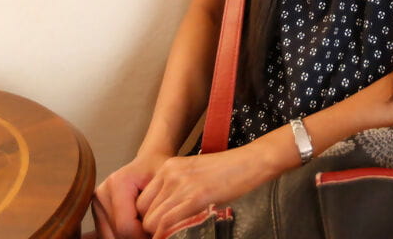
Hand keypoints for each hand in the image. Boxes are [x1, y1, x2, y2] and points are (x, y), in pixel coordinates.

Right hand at [92, 146, 173, 238]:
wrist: (149, 162)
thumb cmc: (160, 172)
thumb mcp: (167, 185)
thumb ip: (159, 209)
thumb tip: (155, 232)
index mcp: (117, 184)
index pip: (126, 226)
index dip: (144, 236)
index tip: (158, 234)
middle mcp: (102, 193)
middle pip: (117, 234)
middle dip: (137, 238)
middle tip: (153, 232)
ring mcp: (96, 203)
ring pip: (111, 237)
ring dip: (129, 237)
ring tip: (146, 227)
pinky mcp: (97, 211)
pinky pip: (108, 234)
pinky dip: (123, 235)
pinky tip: (137, 227)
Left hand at [136, 141, 289, 236]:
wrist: (251, 161)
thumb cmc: (229, 172)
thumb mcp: (195, 175)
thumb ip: (178, 191)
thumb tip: (167, 217)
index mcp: (168, 167)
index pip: (141, 200)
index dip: (147, 219)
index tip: (156, 229)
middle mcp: (170, 174)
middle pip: (143, 211)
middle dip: (149, 229)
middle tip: (162, 235)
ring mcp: (181, 185)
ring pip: (152, 220)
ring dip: (157, 233)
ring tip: (169, 237)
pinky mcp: (194, 197)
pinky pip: (167, 223)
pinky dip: (166, 235)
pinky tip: (174, 237)